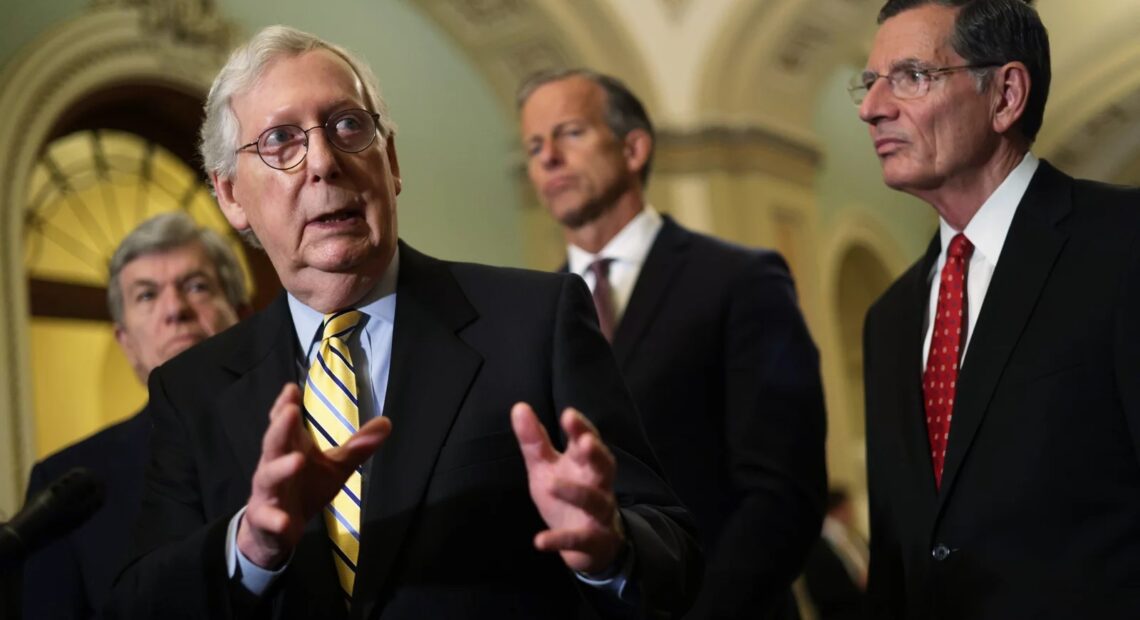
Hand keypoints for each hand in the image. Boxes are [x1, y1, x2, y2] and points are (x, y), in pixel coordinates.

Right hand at [237, 383, 390, 567]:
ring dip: (281, 468)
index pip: (285, 423)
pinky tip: (284, 521)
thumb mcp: (335, 467)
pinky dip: (275, 519)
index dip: (285, 406)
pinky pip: (268, 518)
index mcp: (290, 448)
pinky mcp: (265, 519)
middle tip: (291, 411)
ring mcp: (267, 492)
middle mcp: (274, 465)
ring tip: (297, 460)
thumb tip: (387, 421)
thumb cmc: (306, 488)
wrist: (276, 530)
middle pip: (274, 443)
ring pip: (269, 477)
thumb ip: (357, 447)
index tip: (292, 389)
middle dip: (281, 427)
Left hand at [511, 402, 625, 573]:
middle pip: (604, 465)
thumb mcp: (545, 467)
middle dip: (596, 453)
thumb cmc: (566, 497)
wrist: (588, 545)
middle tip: (584, 441)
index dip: (581, 428)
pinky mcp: (593, 540)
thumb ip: (534, 440)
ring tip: (551, 484)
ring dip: (576, 492)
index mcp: (586, 464)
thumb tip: (519, 407)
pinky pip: (578, 539)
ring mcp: (599, 513)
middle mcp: (598, 484)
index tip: (569, 415)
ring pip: (594, 501)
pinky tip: (539, 541)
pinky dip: (560, 540)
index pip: (588, 441)